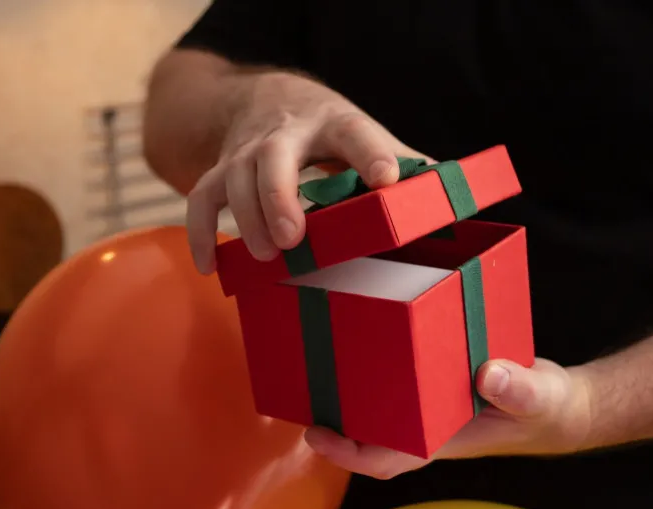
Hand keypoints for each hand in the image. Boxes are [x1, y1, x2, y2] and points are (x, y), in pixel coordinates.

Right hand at [186, 71, 429, 273]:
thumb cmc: (328, 130)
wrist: (267, 98)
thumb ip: (403, 162)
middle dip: (279, 197)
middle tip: (294, 238)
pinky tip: (210, 266)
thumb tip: (451, 197)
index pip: (356, 134)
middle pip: (274, 158)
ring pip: (234, 178)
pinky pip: (200, 198)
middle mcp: (286, 134)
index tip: (387, 179)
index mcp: (335, 124)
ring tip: (266, 257)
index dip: (372, 154)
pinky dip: (201, 232)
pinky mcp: (221, 168)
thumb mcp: (365, 134)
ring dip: (246, 219)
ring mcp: (248, 151)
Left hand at [304, 358, 592, 478]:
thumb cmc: (547, 407)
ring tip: (318, 357)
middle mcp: (426, 423)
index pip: (384, 458)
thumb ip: (519, 391)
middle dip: (333, 417)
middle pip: (368, 430)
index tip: (315, 433)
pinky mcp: (435, 379)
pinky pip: (398, 377)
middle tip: (300, 381)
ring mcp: (428, 403)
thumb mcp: (540, 397)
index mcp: (441, 438)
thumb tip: (490, 374)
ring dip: (349, 390)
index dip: (347, 452)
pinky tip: (366, 335)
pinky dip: (378, 366)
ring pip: (378, 405)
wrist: (556, 401)